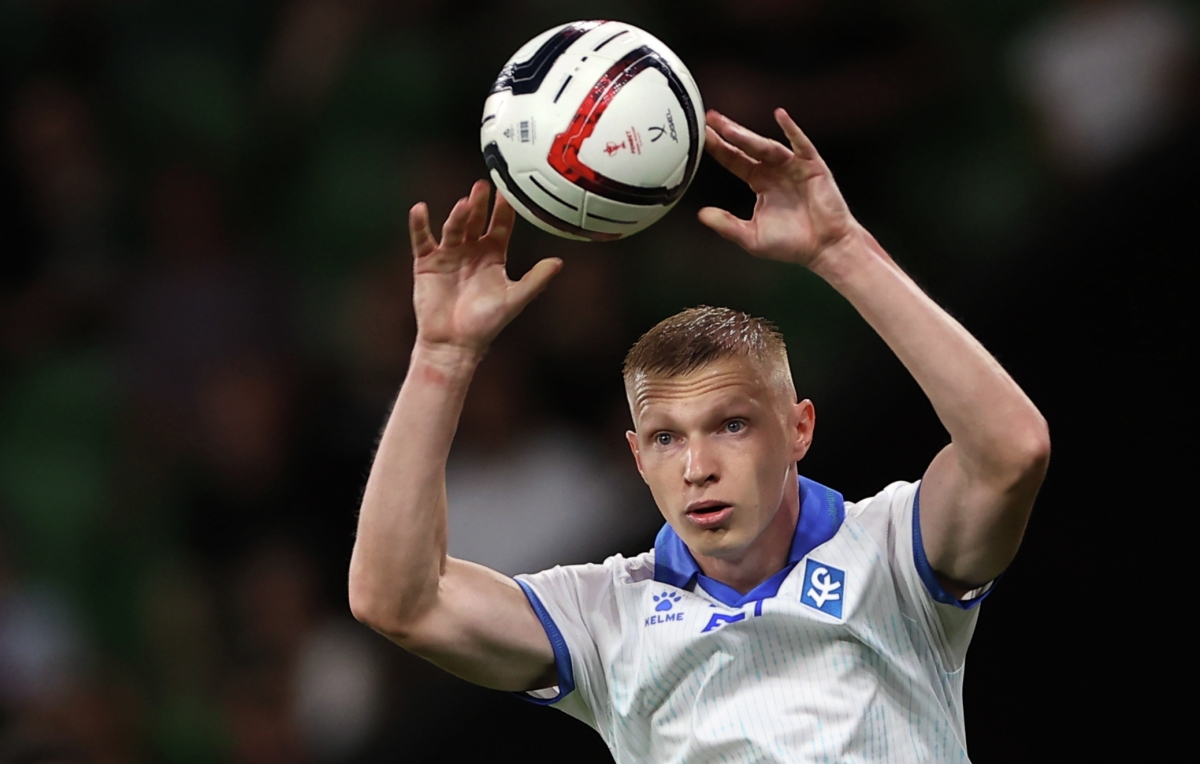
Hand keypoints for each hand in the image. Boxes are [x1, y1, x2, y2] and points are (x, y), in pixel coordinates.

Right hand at [409, 181, 560, 356]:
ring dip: (458, 214)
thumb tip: (559, 262)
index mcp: (493, 256)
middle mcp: (472, 251)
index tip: (509, 190)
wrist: (454, 342)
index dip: (504, 208)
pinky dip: (419, 224)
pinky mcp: (426, 262)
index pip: (500, 225)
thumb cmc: (485, 324)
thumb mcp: (515, 299)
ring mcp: (448, 254)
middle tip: (483, 186)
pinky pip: (422, 239)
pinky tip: (420, 210)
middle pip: (476, 220)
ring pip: (453, 227)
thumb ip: (536, 280)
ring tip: (464, 204)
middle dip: (480, 204)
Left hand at [700, 109, 859, 267]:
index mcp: (760, 182)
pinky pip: (801, 144)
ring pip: (767, 147)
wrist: (824, 248)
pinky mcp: (812, 167)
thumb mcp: (751, 238)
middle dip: (729, 133)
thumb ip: (727, 225)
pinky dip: (792, 130)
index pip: (734, 160)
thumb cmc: (793, 244)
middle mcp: (775, 171)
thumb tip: (702, 215)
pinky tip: (781, 117)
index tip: (702, 136)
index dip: (719, 148)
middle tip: (711, 118)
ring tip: (730, 129)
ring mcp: (793, 166)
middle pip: (747, 147)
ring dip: (748, 137)